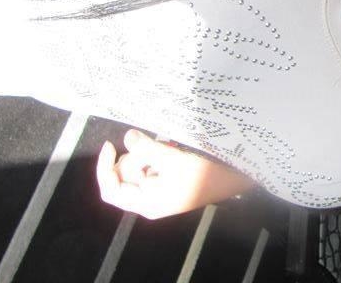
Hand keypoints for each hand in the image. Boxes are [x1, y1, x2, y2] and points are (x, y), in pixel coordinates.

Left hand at [96, 129, 253, 219]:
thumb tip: (128, 137)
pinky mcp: (170, 182)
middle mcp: (149, 200)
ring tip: (168, 145)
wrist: (236, 178)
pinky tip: (173, 148)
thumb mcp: (173, 160)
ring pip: (140, 168)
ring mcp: (160, 191)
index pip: (111, 190)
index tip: (111, 144)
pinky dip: (158, 155)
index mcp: (146, 202)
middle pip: (125, 176)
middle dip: (135, 156)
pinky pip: (154, 167)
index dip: (105, 168)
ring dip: (149, 153)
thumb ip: (146, 149)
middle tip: (155, 143)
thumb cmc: (204, 173)